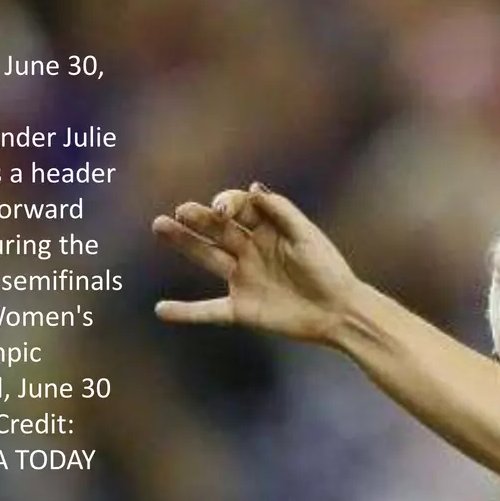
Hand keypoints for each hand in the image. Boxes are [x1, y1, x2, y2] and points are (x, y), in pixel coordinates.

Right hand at [151, 183, 361, 344]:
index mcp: (267, 229)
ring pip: (207, 258)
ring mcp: (242, 279)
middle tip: (178, 212)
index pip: (239, 209)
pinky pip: (208, 311)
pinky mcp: (241, 310)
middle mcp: (250, 251)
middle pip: (217, 230)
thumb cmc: (329, 270)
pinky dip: (186, 312)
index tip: (222, 209)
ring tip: (159, 226)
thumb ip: (282, 212)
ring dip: (183, 244)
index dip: (228, 204)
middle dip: (197, 219)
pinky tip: (161, 310)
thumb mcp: (308, 236)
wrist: (340, 313)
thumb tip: (254, 187)